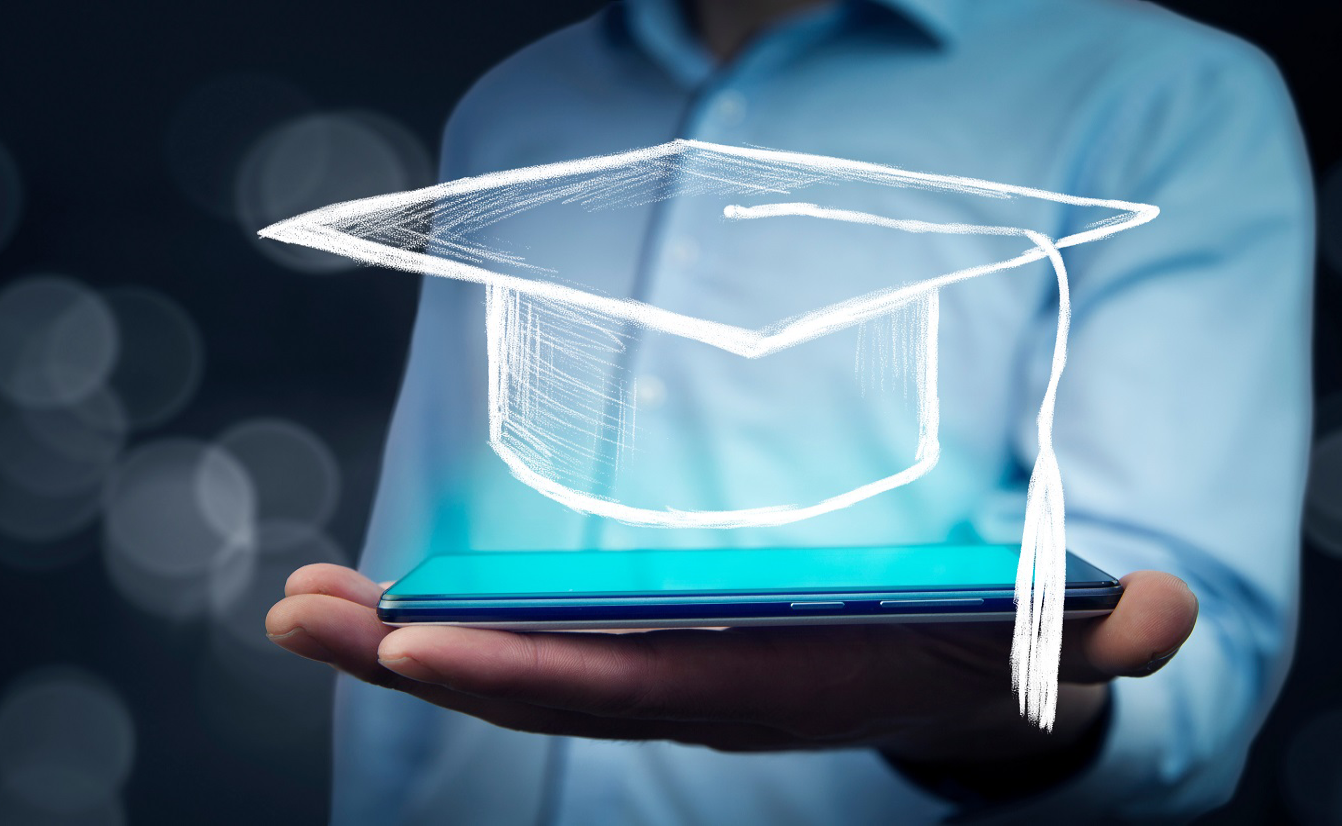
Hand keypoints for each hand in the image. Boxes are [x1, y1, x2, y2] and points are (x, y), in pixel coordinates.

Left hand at [265, 564, 1195, 764]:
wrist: (955, 693)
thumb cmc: (980, 656)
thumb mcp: (1040, 643)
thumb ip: (1087, 635)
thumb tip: (1155, 615)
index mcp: (761, 689)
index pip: (626, 688)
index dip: (520, 671)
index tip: (412, 643)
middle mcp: (688, 694)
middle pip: (529, 681)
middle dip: (410, 654)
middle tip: (291, 614)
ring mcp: (657, 678)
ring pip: (510, 665)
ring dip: (399, 639)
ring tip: (296, 606)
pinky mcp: (644, 652)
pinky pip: (527, 643)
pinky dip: (445, 624)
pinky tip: (370, 599)